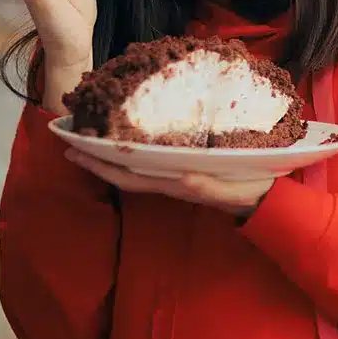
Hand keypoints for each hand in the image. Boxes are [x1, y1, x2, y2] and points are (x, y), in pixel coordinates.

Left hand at [64, 148, 273, 218]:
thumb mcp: (233, 189)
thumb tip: (182, 177)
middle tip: (70, 139)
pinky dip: (133, 151)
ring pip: (135, 168)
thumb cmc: (251, 191)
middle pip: (124, 172)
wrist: (267, 201)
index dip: (101, 165)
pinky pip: (151, 161)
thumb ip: (208, 186)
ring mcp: (176, 176)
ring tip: (92, 137)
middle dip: (96, 159)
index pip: (130, 176)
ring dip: (110, 155)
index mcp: (177, 184)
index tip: (75, 150)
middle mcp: (171, 181)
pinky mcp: (186, 170)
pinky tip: (129, 140)